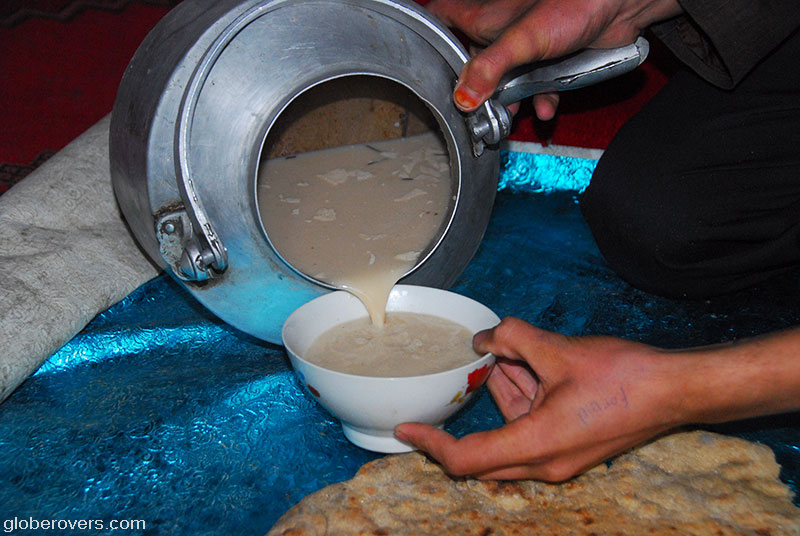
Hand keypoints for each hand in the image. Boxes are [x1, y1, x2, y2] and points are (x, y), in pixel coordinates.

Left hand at [395, 318, 799, 480]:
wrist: (677, 391)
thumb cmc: (624, 376)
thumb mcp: (558, 350)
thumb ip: (513, 338)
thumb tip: (484, 336)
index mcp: (536, 445)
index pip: (466, 459)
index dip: (431, 445)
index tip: (406, 431)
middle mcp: (545, 461)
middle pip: (486, 449)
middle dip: (469, 412)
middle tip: (457, 381)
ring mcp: (561, 457)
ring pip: (512, 430)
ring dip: (503, 395)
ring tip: (504, 355)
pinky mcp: (573, 445)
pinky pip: (533, 426)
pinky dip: (524, 398)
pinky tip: (525, 364)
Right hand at [426, 0, 682, 115]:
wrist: (622, 5)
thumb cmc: (573, 5)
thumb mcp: (522, 40)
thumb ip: (490, 68)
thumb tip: (463, 98)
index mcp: (485, 16)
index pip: (442, 15)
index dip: (429, 33)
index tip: (422, 58)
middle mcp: (501, 30)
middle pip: (473, 60)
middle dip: (474, 89)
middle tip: (472, 112)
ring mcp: (526, 46)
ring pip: (506, 77)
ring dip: (508, 100)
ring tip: (507, 118)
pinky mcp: (550, 59)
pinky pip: (537, 84)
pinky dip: (541, 99)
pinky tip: (547, 109)